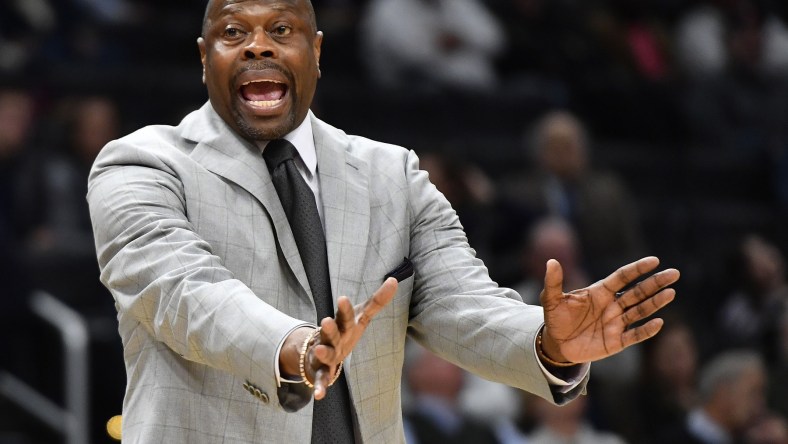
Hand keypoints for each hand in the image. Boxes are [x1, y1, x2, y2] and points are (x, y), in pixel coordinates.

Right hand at [281, 277, 397, 398]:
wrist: (319, 349)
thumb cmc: (346, 330)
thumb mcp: (362, 316)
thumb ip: (377, 301)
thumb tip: (395, 280)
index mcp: (343, 324)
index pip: (345, 315)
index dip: (344, 308)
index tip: (342, 298)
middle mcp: (332, 337)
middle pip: (331, 332)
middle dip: (329, 327)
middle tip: (326, 320)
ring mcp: (326, 353)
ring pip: (325, 353)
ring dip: (323, 352)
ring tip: (320, 350)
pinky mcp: (322, 370)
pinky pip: (321, 379)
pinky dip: (320, 386)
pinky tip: (320, 395)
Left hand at [539, 256, 678, 364]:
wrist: (556, 344)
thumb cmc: (556, 318)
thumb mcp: (551, 300)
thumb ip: (553, 282)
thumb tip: (551, 261)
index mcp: (600, 292)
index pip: (622, 277)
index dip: (637, 269)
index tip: (654, 260)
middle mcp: (612, 305)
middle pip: (637, 292)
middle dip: (655, 283)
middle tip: (674, 273)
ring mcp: (616, 323)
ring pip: (640, 310)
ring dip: (655, 302)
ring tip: (670, 292)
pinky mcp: (616, 341)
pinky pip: (634, 335)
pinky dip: (646, 329)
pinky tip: (658, 322)